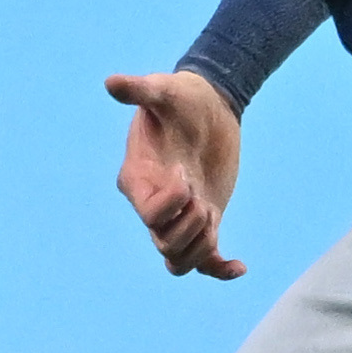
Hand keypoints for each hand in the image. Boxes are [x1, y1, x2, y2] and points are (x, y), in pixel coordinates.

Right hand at [105, 71, 246, 278]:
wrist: (208, 107)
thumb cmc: (181, 98)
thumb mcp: (164, 90)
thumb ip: (140, 91)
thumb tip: (111, 83)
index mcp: (139, 179)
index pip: (150, 214)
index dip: (173, 202)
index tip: (187, 173)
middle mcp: (154, 203)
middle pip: (164, 243)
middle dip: (191, 226)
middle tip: (202, 197)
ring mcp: (179, 215)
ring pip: (180, 260)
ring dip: (202, 246)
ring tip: (212, 214)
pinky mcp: (203, 219)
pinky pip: (205, 260)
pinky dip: (220, 269)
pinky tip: (240, 267)